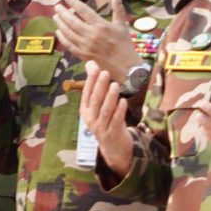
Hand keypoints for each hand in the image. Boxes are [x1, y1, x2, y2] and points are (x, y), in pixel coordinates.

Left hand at [54, 0, 139, 83]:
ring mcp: (85, 46)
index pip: (83, 10)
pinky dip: (62, 38)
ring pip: (68, 32)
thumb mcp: (122, 25)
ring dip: (60, 23)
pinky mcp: (82, 55)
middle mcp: (91, 35)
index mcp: (101, 25)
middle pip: (72, 21)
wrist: (125, 67)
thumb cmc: (125, 44)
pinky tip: (58, 32)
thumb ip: (118, 8)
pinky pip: (68, 45)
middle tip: (57, 6)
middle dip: (63, 12)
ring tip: (55, 16)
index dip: (73, 2)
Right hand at [79, 59, 135, 174]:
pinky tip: (124, 101)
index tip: (95, 68)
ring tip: (115, 85)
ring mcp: (101, 128)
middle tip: (106, 73)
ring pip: (105, 111)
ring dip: (110, 98)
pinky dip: (119, 111)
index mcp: (85, 111)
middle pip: (95, 101)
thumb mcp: (98, 105)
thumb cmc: (106, 120)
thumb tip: (91, 63)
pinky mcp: (113, 133)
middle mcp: (91, 119)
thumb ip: (95, 85)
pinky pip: (116, 120)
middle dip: (100, 87)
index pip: (86, 94)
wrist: (113, 147)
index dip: (90, 81)